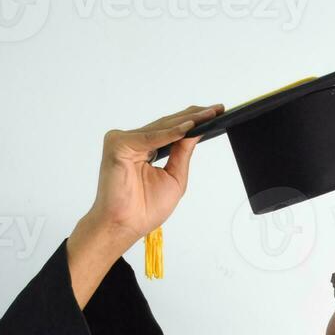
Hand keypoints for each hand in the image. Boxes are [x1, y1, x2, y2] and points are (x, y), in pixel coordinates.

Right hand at [67, 103, 222, 303]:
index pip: (173, 130)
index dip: (195, 121)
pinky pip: (149, 137)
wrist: (125, 225)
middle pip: (168, 124)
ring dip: (186, 121)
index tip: (217, 113)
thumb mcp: (175, 178)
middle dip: (194, 116)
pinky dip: (169, 133)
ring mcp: (125, 141)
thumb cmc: (144, 208)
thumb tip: (196, 131)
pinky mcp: (117, 144)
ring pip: (161, 127)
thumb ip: (183, 153)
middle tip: (217, 108)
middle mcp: (135, 142)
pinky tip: (187, 128)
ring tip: (208, 115)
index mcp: (147, 149)